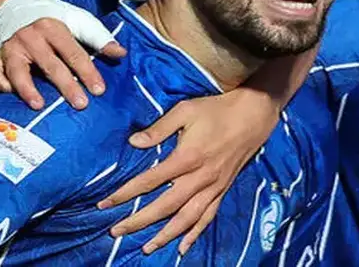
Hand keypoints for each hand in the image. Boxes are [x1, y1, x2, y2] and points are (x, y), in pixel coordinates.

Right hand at [0, 16, 125, 110]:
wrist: (17, 5)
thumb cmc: (52, 18)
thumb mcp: (77, 20)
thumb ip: (98, 37)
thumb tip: (120, 54)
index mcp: (52, 27)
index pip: (73, 52)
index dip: (87, 71)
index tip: (99, 90)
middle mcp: (30, 37)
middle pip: (50, 64)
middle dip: (65, 85)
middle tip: (80, 104)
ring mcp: (10, 47)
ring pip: (17, 70)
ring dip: (27, 88)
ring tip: (39, 105)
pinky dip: (1, 85)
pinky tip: (12, 95)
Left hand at [97, 89, 280, 253]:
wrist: (253, 116)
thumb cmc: (215, 110)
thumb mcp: (184, 110)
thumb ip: (158, 128)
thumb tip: (133, 142)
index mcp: (186, 158)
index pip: (149, 181)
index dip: (125, 194)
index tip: (105, 204)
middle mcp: (199, 178)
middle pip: (164, 206)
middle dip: (139, 221)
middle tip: (116, 231)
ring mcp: (213, 188)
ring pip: (187, 219)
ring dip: (165, 235)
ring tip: (147, 248)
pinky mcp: (222, 191)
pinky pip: (208, 217)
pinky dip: (195, 234)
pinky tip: (183, 246)